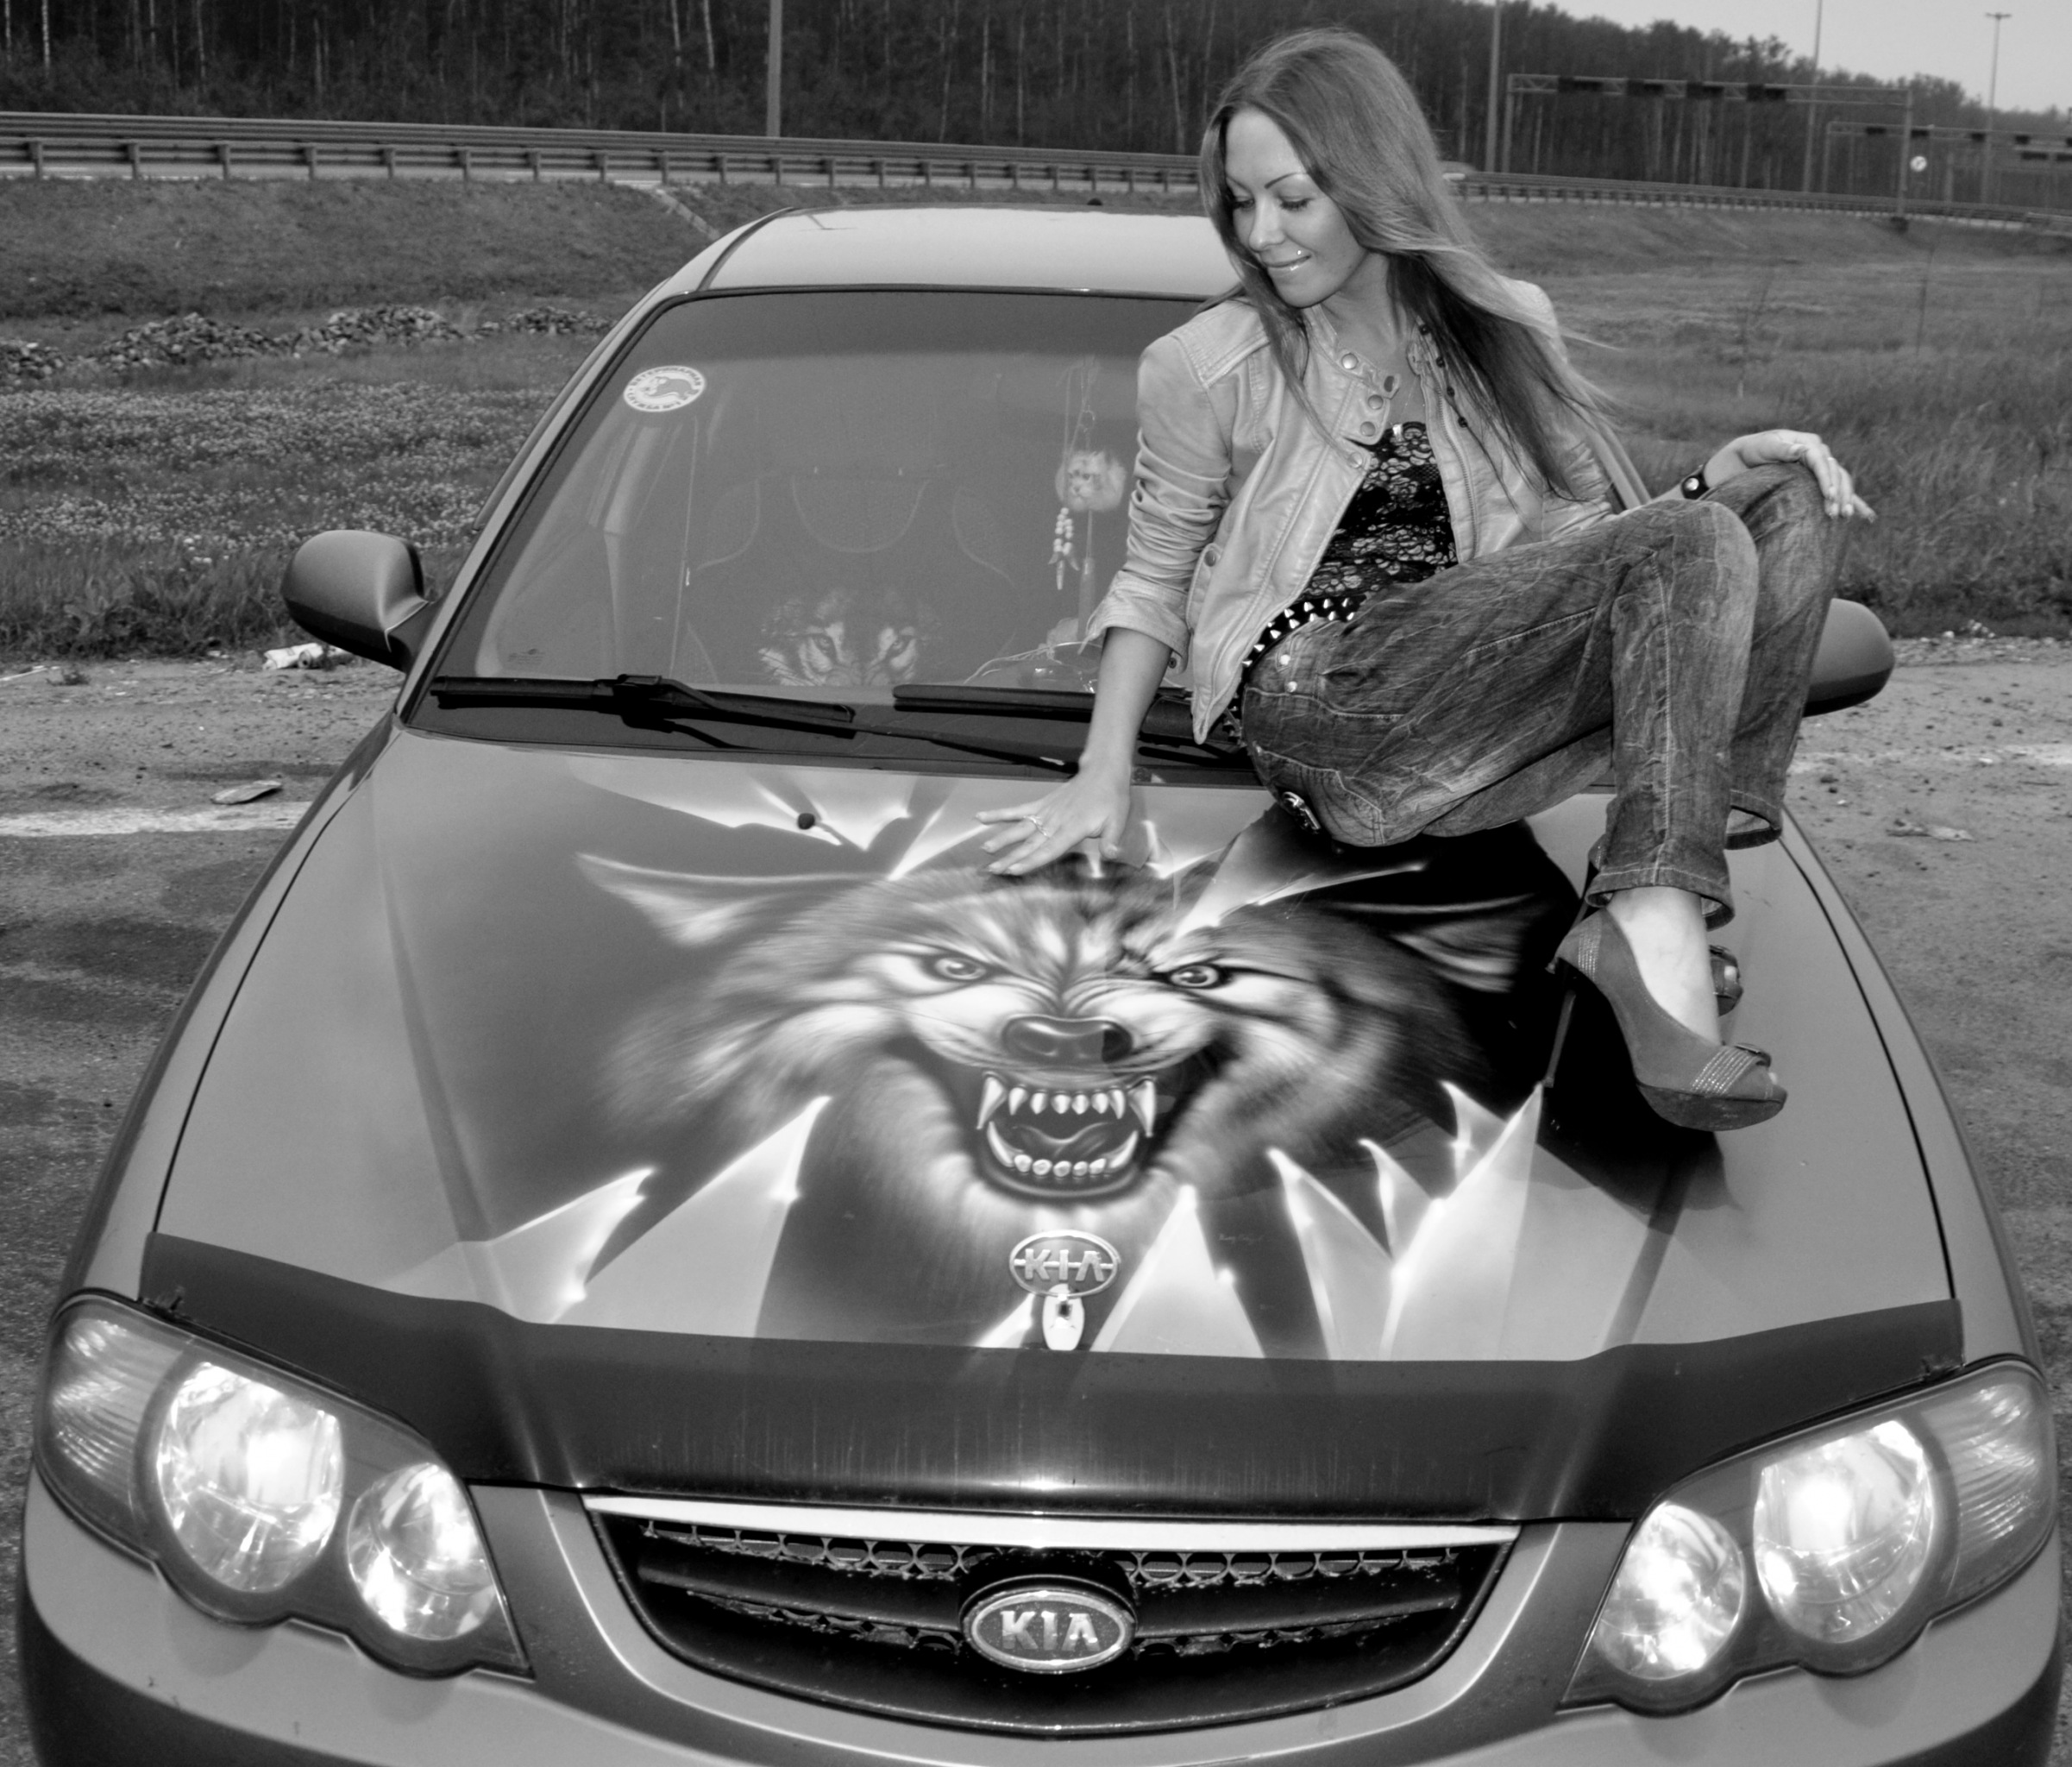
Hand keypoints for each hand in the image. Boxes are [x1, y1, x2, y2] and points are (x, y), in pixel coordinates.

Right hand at [976, 764, 1133, 875]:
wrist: (1103, 772)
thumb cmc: (1112, 798)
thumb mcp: (1118, 821)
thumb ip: (1111, 840)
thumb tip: (1111, 855)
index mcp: (1073, 828)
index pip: (1048, 849)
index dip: (1030, 861)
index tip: (1013, 870)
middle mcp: (1055, 821)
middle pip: (1029, 843)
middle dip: (1010, 857)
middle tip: (992, 869)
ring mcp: (1045, 812)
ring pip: (1020, 828)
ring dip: (1001, 839)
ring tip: (985, 850)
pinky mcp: (1041, 804)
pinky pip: (1017, 810)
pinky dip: (999, 814)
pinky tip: (981, 817)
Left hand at [1718, 430, 1875, 520]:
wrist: (1745, 458)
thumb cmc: (1753, 451)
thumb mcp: (1764, 447)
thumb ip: (1781, 449)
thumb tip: (1801, 451)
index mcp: (1808, 444)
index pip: (1822, 461)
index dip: (1826, 478)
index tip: (1828, 495)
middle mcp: (1819, 454)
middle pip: (1835, 473)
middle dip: (1838, 494)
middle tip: (1835, 514)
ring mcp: (1821, 468)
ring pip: (1841, 483)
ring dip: (1846, 499)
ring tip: (1846, 516)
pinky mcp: (1820, 482)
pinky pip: (1841, 491)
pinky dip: (1855, 503)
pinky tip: (1867, 517)